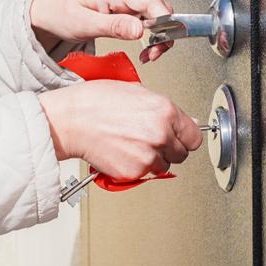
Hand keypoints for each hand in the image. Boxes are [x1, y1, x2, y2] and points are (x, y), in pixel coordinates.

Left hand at [30, 0, 175, 62]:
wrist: (48, 12)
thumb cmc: (60, 13)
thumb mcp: (84, 24)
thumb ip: (113, 26)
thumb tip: (140, 29)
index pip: (151, 1)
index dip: (163, 21)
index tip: (162, 42)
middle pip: (159, 8)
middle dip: (163, 33)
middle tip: (152, 54)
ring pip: (156, 15)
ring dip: (157, 36)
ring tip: (147, 54)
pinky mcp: (125, 7)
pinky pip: (146, 19)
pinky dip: (149, 35)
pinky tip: (143, 47)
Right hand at [39, 80, 203, 179]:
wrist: (71, 120)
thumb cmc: (95, 102)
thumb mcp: (135, 91)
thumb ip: (161, 108)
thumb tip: (179, 120)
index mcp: (164, 111)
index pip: (194, 136)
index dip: (185, 136)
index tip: (180, 138)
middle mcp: (160, 134)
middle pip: (182, 153)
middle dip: (169, 148)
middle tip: (150, 140)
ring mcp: (148, 155)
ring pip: (164, 165)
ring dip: (153, 159)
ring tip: (132, 145)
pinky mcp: (134, 171)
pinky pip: (145, 174)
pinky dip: (136, 167)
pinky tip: (123, 152)